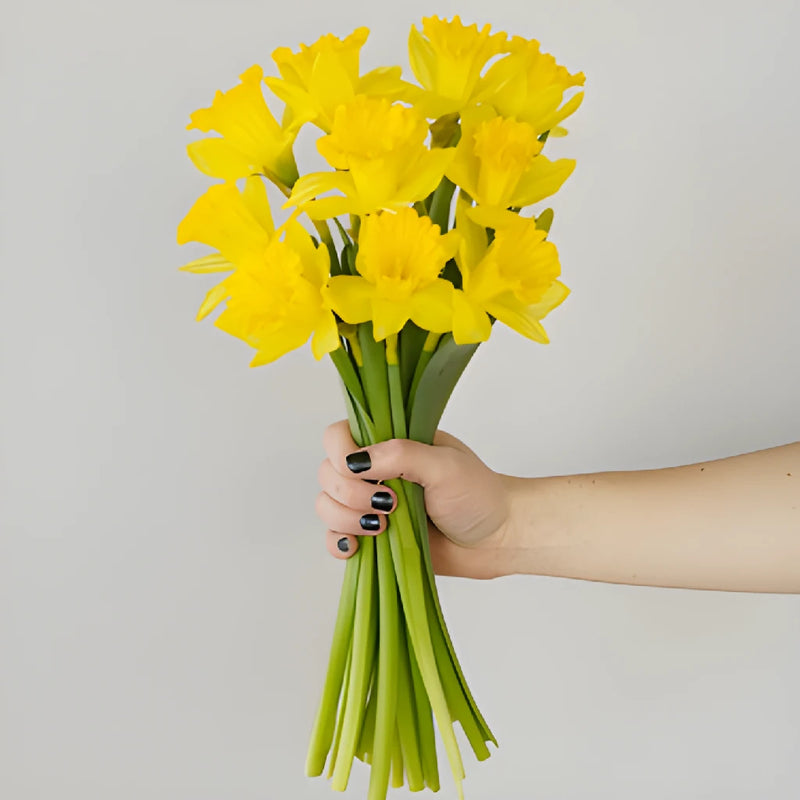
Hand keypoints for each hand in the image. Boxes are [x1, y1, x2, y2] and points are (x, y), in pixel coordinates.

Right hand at [315, 420, 513, 578]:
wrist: (497, 539)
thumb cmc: (478, 495)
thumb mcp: (444, 465)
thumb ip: (401, 455)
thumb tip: (356, 461)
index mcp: (389, 443)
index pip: (339, 436)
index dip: (341, 454)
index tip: (366, 472)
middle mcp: (375, 471)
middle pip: (328, 473)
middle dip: (349, 493)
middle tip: (390, 505)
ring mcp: (370, 505)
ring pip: (327, 506)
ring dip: (346, 518)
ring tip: (384, 527)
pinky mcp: (373, 537)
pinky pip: (336, 538)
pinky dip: (339, 542)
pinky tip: (357, 547)